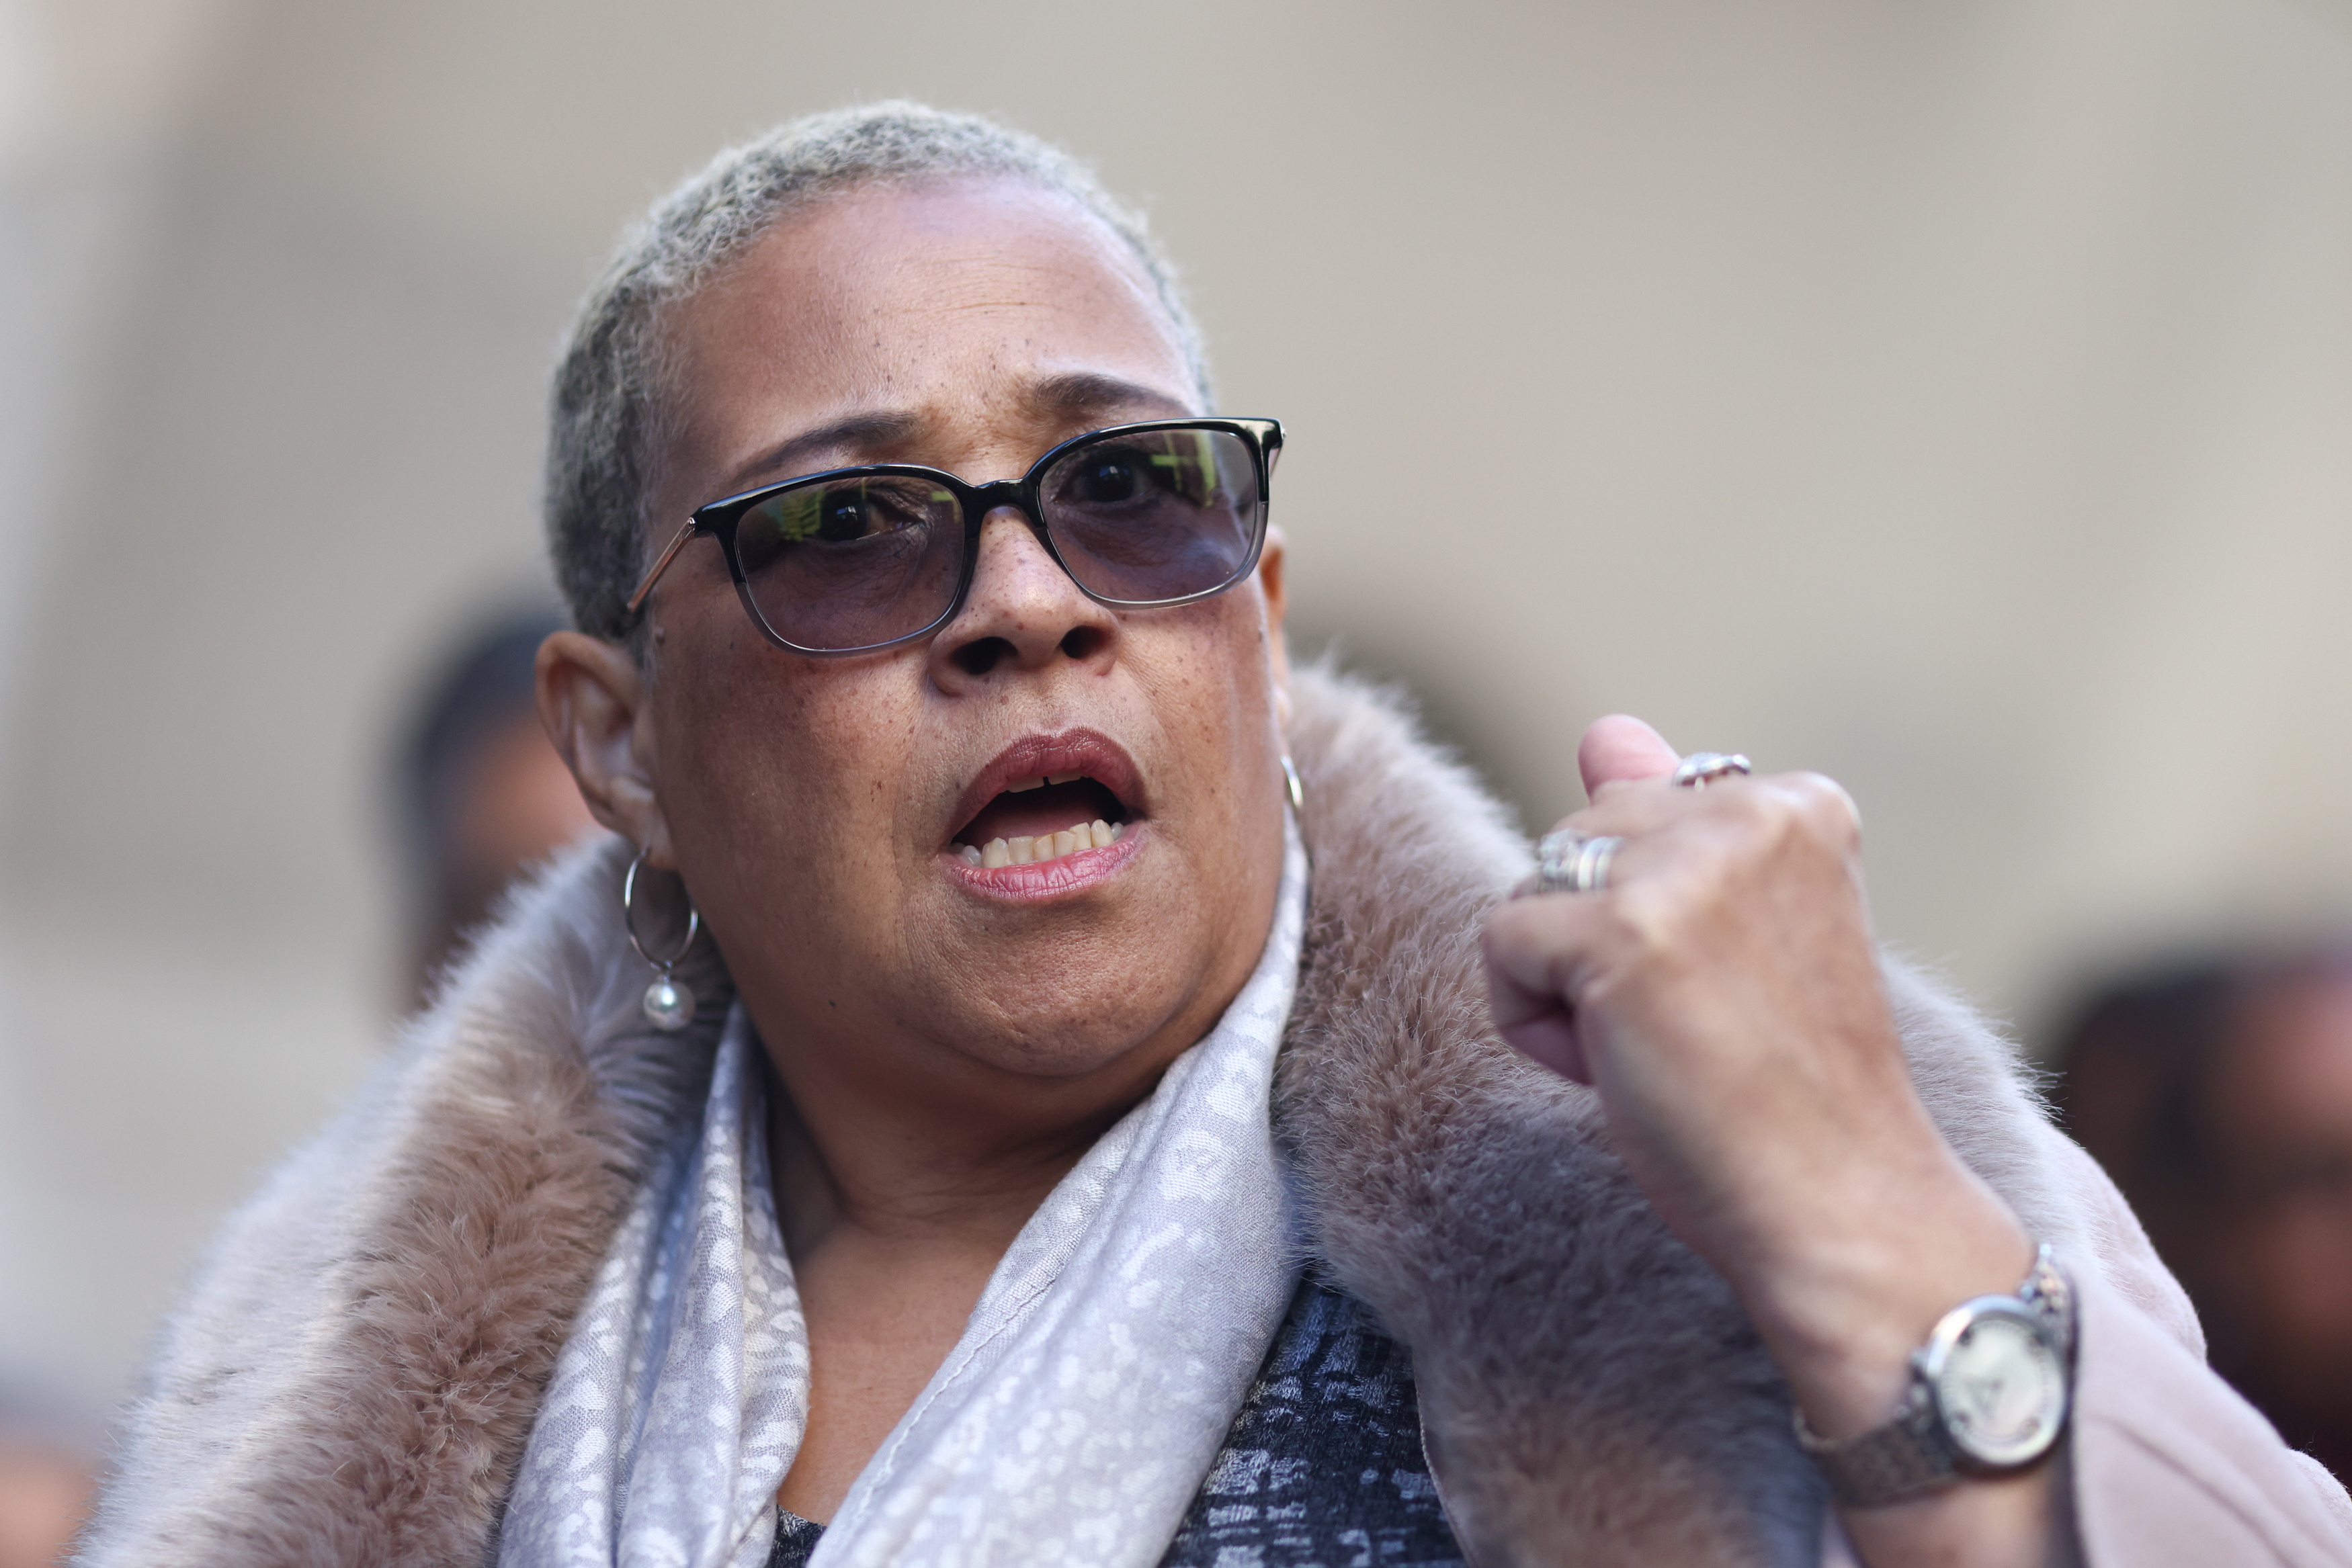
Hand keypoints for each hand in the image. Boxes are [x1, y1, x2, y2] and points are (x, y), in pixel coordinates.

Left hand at [1482, 718, 2061, 1565]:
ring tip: (1659, 1052)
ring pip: (1532, 889)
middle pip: (1573, 839)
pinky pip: (1498, 945)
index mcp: (1798, 801)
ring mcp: (1687, 865)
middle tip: (1690, 1031)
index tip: (1736, 995)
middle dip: (1594, 940)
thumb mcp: (1731, 932)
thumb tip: (1603, 727)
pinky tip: (1616, 1072)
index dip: (1653, 918)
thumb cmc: (1793, 1094)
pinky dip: (1530, 1025)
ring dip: (1562, 985)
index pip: (1635, 811)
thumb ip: (1670, 823)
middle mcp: (1747, 810)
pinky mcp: (1623, 928)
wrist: (1847, 1209)